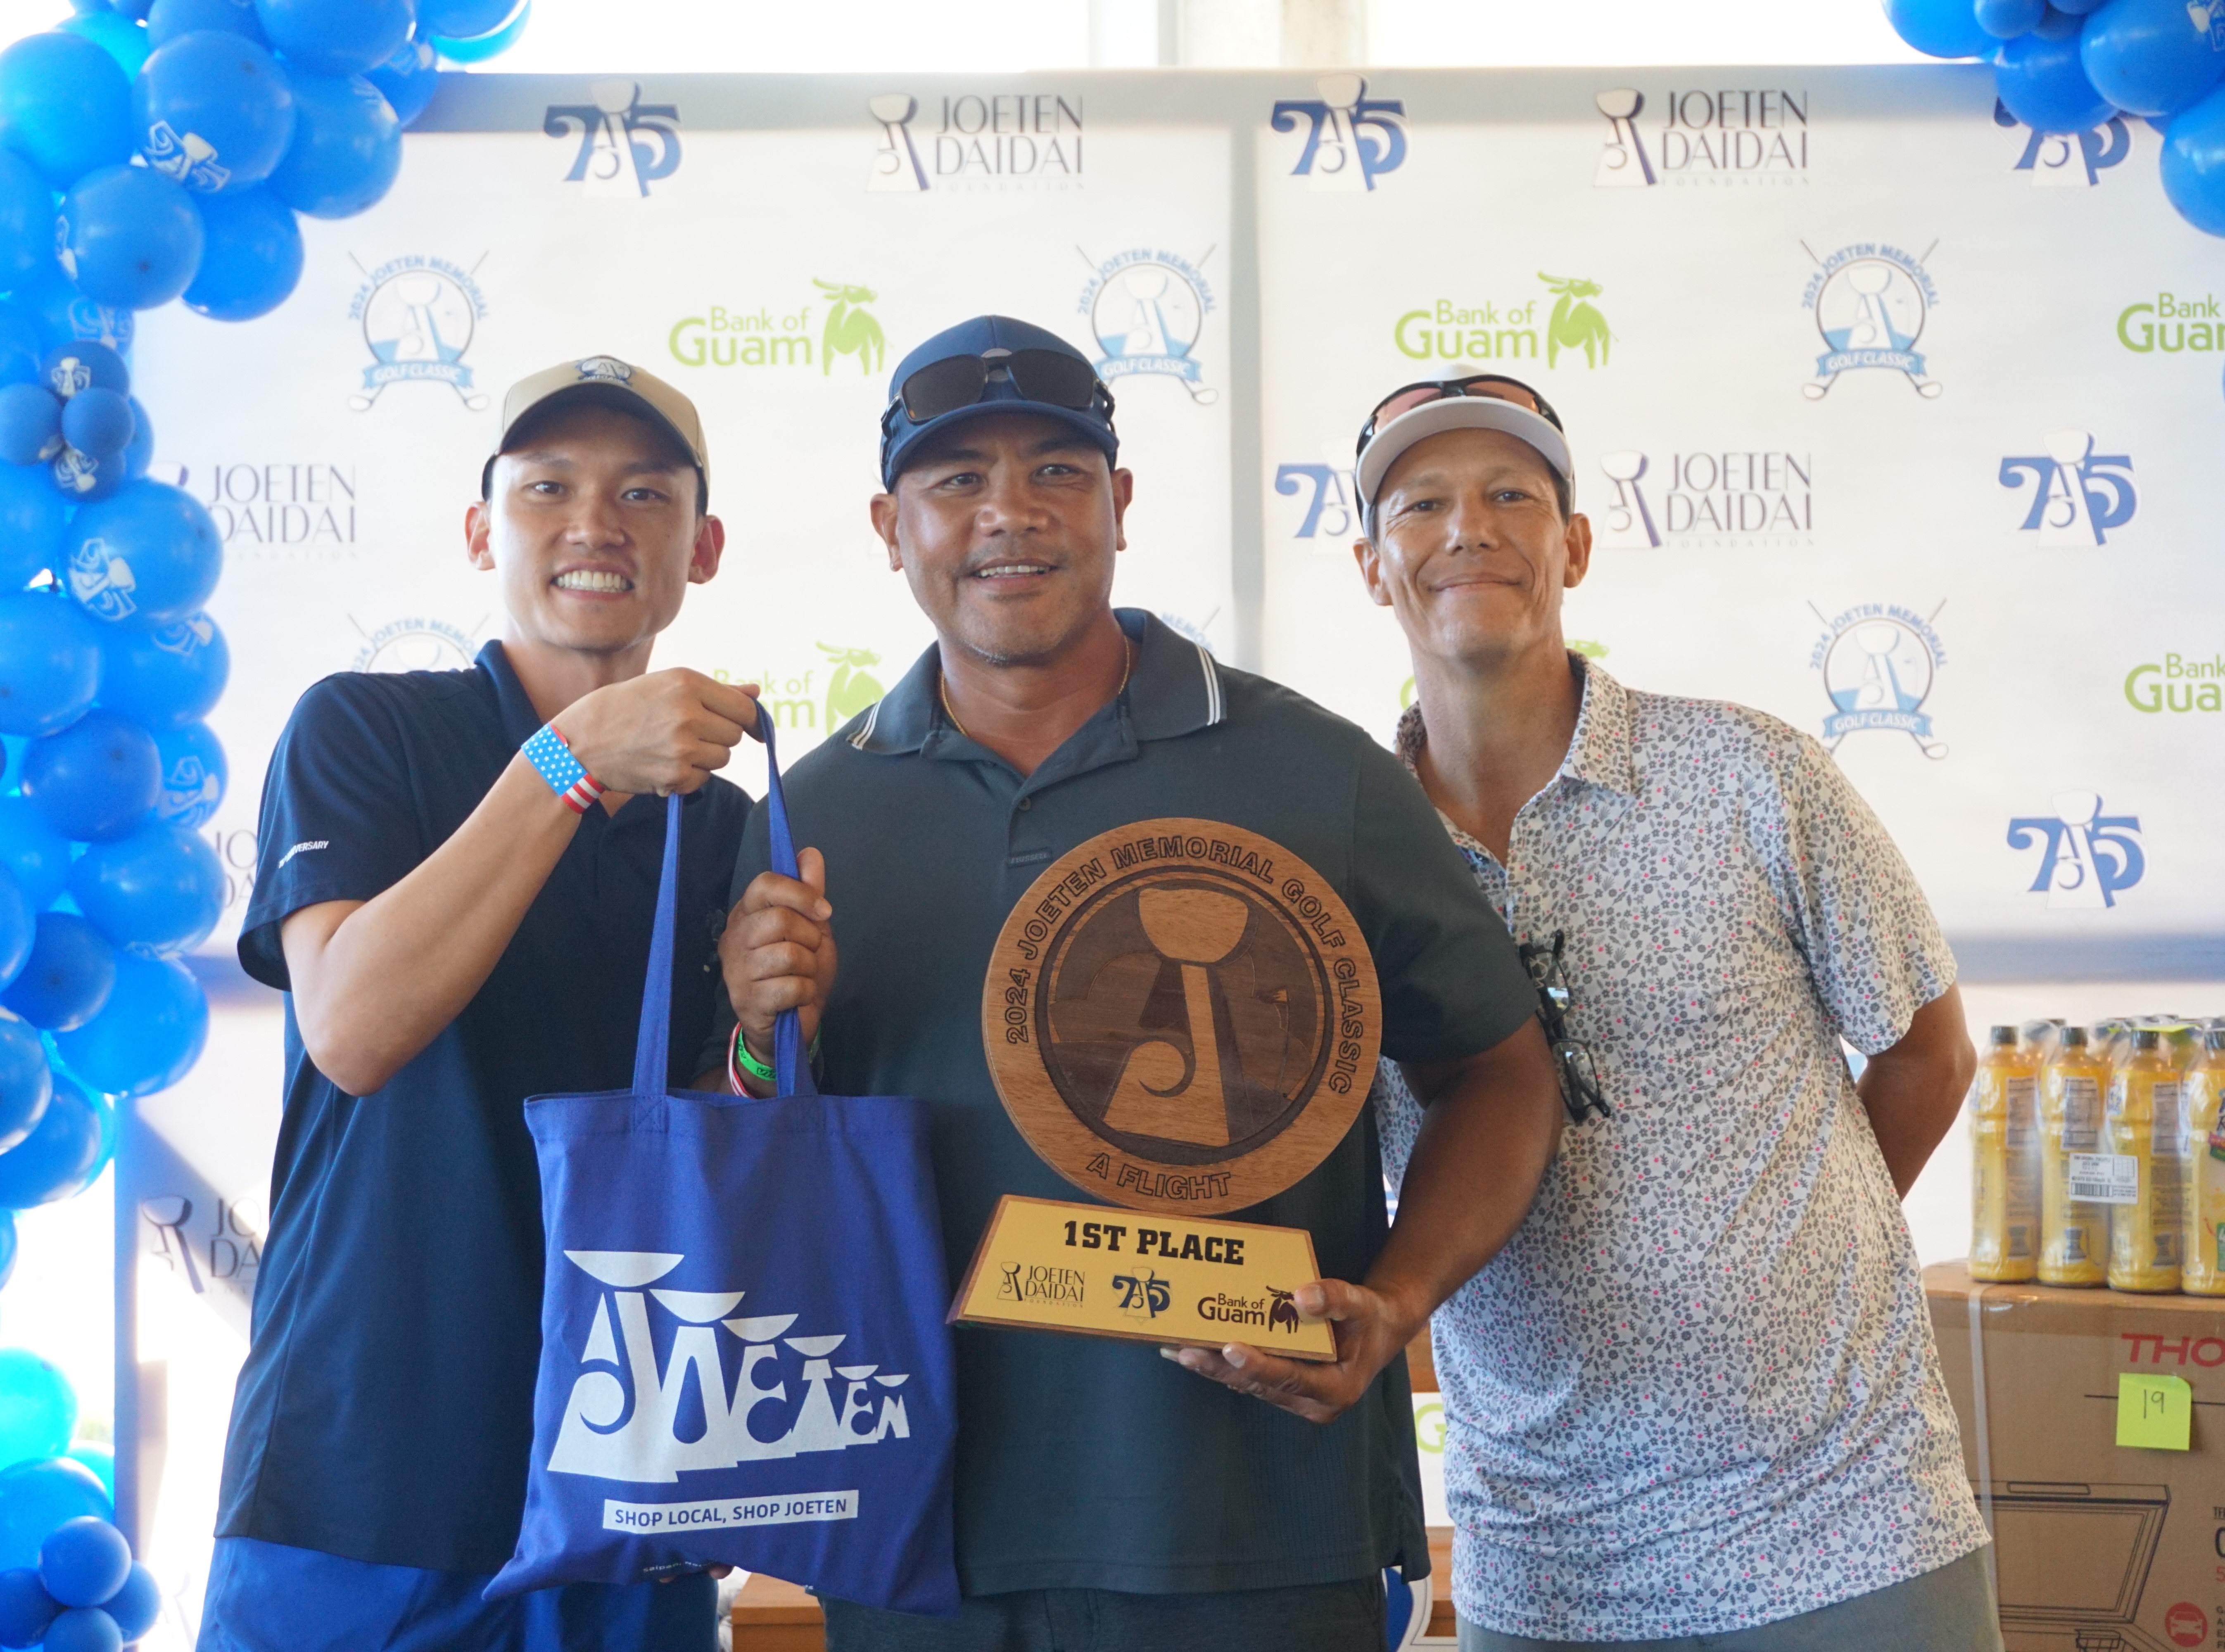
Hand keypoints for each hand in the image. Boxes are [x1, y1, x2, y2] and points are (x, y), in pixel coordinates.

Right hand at [554, 669, 760, 796]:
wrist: (580, 742)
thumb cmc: (625, 708)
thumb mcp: (666, 685)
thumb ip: (716, 691)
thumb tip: (756, 692)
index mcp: (687, 683)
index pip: (744, 709)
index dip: (751, 721)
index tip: (752, 728)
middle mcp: (688, 713)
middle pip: (734, 735)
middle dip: (718, 736)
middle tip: (688, 733)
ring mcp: (682, 746)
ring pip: (722, 758)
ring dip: (705, 757)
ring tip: (672, 747)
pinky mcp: (674, 775)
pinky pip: (703, 779)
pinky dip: (689, 776)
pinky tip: (663, 764)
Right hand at [718, 849, 835, 1082]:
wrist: (790, 1024)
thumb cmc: (798, 972)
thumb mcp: (811, 928)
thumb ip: (809, 893)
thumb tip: (810, 854)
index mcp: (746, 915)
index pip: (764, 884)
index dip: (800, 894)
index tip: (823, 912)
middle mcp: (734, 938)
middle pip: (780, 919)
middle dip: (810, 938)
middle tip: (810, 954)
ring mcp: (737, 971)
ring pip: (788, 955)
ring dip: (809, 968)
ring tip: (801, 977)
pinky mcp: (747, 1000)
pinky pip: (791, 986)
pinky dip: (805, 992)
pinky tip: (797, 997)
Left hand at [1163, 1277, 1420, 1424]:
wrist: (1378, 1331)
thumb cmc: (1369, 1318)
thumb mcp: (1361, 1304)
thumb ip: (1334, 1299)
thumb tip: (1302, 1295)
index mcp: (1336, 1389)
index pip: (1289, 1377)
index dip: (1258, 1364)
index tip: (1230, 1347)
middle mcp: (1312, 1403)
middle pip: (1258, 1385)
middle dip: (1219, 1368)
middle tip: (1183, 1350)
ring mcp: (1295, 1399)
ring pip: (1247, 1385)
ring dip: (1212, 1368)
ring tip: (1176, 1349)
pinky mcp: (1282, 1389)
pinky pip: (1248, 1378)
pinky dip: (1222, 1364)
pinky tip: (1192, 1349)